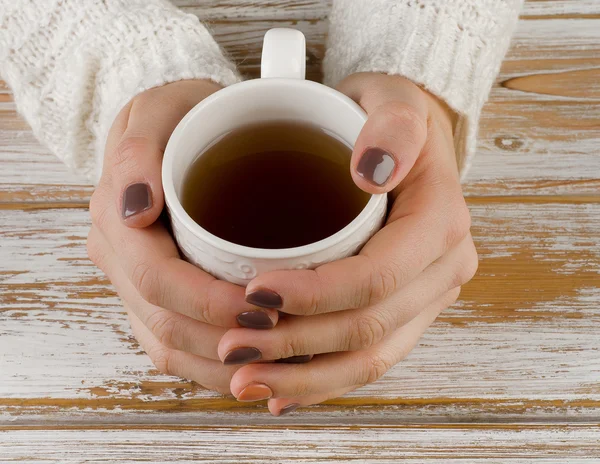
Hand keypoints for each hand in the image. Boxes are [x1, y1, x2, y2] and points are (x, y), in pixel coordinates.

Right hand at [87, 80, 280, 394]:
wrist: (185, 128)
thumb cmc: (184, 116)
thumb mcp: (161, 109)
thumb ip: (137, 151)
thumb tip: (134, 211)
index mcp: (116, 218)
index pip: (156, 279)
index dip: (208, 302)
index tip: (263, 305)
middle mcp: (119, 258)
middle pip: (164, 322)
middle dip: (223, 338)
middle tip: (280, 335)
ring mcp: (134, 282)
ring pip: (169, 346)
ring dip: (220, 362)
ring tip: (273, 359)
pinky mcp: (155, 296)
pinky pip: (174, 347)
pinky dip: (212, 364)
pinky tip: (251, 362)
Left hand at [216, 73, 477, 414]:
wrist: (402, 144)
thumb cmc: (388, 121)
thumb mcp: (395, 102)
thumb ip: (393, 128)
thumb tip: (370, 171)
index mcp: (441, 225)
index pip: (377, 278)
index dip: (315, 294)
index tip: (254, 291)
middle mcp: (441, 270)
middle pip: (369, 328)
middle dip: (297, 345)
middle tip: (232, 345)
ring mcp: (426, 297)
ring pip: (369, 357)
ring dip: (305, 377)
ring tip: (246, 381)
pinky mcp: (404, 311)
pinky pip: (368, 358)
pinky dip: (322, 380)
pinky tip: (280, 391)